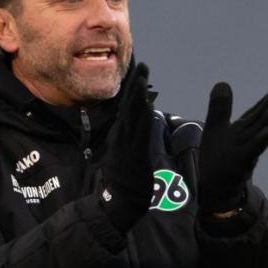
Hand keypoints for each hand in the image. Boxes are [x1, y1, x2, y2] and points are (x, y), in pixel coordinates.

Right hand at [101, 63, 153, 231]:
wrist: (120, 202)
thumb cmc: (124, 181)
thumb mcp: (126, 155)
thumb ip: (130, 139)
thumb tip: (136, 126)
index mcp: (121, 136)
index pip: (127, 108)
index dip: (133, 89)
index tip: (138, 72)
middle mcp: (122, 137)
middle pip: (129, 106)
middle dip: (135, 85)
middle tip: (142, 65)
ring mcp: (127, 145)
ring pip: (133, 116)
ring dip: (137, 96)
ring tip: (142, 77)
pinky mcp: (135, 154)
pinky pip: (139, 132)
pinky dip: (142, 117)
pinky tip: (147, 104)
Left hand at [198, 83, 267, 213]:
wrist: (215, 189)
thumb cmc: (219, 158)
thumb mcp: (216, 128)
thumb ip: (221, 108)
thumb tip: (223, 83)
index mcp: (242, 131)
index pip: (255, 114)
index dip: (266, 102)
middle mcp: (246, 141)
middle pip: (258, 122)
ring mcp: (244, 153)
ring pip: (257, 137)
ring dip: (266, 123)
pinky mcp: (238, 165)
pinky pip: (250, 153)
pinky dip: (258, 143)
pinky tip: (267, 133)